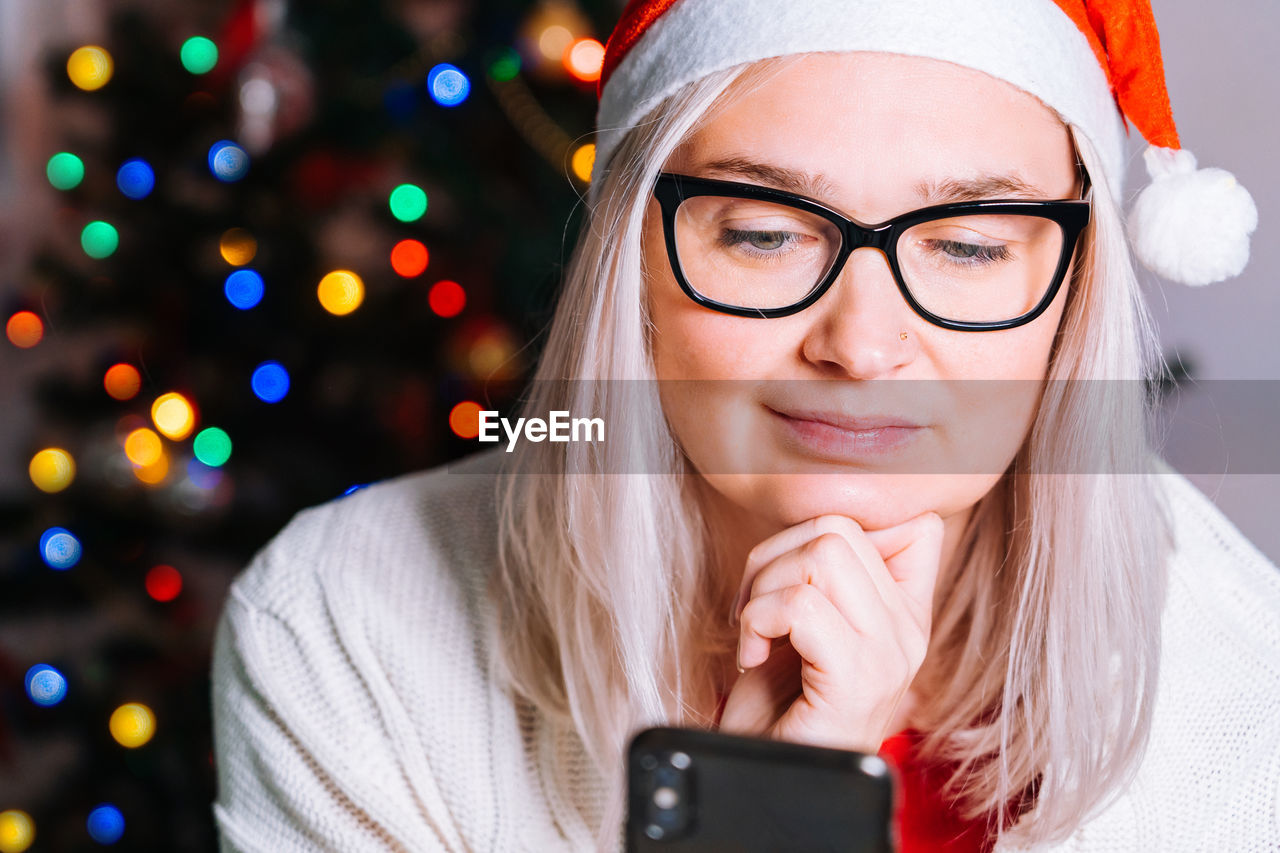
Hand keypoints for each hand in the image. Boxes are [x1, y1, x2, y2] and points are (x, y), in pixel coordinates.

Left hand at [718, 512, 943, 752]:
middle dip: (773, 556)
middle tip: (755, 608)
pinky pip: (802, 605)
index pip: (913, 524)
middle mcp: (908, 633)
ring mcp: (889, 657)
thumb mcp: (808, 629)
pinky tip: (752, 657)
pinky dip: (757, 621)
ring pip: (823, 555)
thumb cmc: (780, 710)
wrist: (769, 784)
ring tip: (755, 633)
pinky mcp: (857, 681)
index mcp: (904, 615)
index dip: (834, 528)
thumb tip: (816, 523)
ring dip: (762, 588)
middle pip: (840, 528)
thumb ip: (826, 577)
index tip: (795, 576)